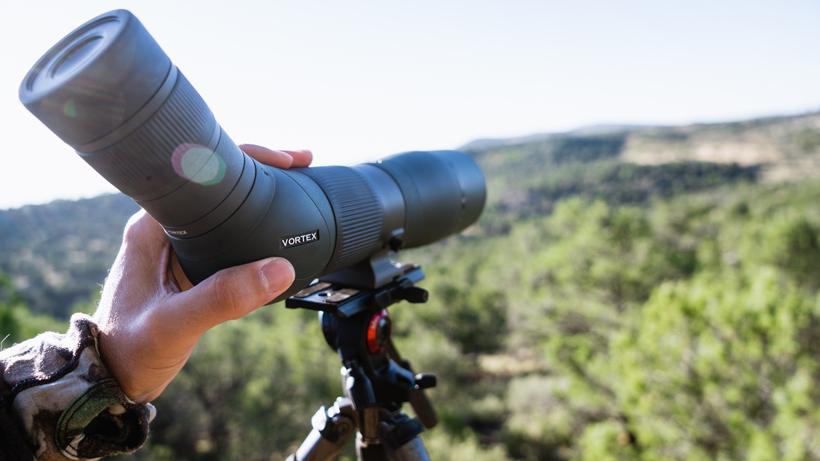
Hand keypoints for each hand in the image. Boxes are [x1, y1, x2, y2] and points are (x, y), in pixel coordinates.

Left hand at [94, 146, 312, 402]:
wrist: (114, 378)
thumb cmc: (130, 349)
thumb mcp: (175, 324)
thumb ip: (223, 298)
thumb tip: (280, 270)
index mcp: (153, 226)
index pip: (202, 172)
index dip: (245, 157)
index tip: (283, 161)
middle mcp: (166, 227)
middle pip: (219, 182)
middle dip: (262, 168)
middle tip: (303, 163)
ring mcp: (180, 245)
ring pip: (228, 206)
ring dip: (262, 194)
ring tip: (301, 181)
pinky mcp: (193, 265)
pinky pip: (231, 234)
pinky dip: (259, 225)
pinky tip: (282, 227)